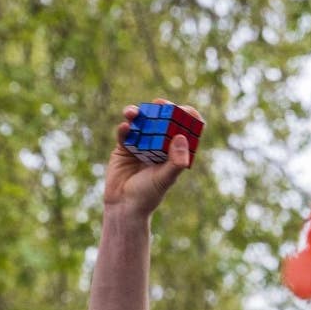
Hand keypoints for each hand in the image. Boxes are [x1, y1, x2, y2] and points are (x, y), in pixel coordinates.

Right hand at [102, 103, 198, 219]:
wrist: (124, 206)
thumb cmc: (148, 195)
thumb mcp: (164, 178)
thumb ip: (175, 161)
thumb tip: (182, 137)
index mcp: (174, 152)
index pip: (184, 129)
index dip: (186, 117)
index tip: (184, 110)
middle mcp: (159, 145)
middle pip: (163, 120)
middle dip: (162, 109)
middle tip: (160, 104)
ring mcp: (141, 144)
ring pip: (142, 122)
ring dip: (139, 113)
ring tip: (134, 112)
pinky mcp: (124, 147)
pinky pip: (125, 133)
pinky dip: (124, 128)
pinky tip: (125, 128)